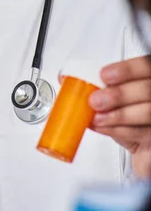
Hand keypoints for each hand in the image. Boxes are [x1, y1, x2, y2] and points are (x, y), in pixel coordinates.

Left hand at [88, 57, 150, 177]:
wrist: (142, 145)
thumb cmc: (127, 114)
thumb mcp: (112, 96)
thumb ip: (98, 85)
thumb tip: (67, 78)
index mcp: (147, 78)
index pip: (145, 66)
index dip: (127, 69)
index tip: (104, 75)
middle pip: (147, 90)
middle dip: (119, 95)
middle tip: (95, 100)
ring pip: (147, 112)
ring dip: (117, 115)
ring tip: (97, 118)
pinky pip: (141, 133)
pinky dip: (118, 130)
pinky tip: (103, 127)